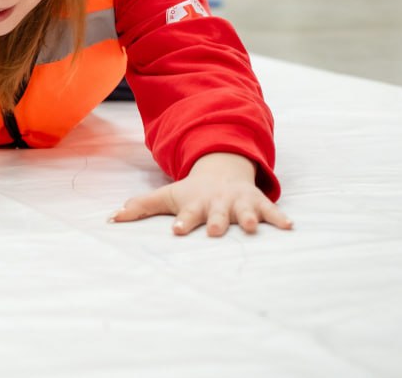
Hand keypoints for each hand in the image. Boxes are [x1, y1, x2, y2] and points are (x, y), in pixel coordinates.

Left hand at [110, 152, 292, 235]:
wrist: (221, 170)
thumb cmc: (191, 192)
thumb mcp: (166, 196)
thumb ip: (140, 207)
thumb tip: (110, 218)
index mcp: (195, 205)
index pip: (186, 215)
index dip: (182, 222)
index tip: (176, 230)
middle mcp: (217, 204)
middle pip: (217, 214)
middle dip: (217, 222)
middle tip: (215, 231)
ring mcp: (238, 203)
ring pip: (245, 212)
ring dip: (250, 219)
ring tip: (254, 228)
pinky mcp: (257, 203)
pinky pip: (271, 210)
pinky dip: (280, 217)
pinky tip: (290, 227)